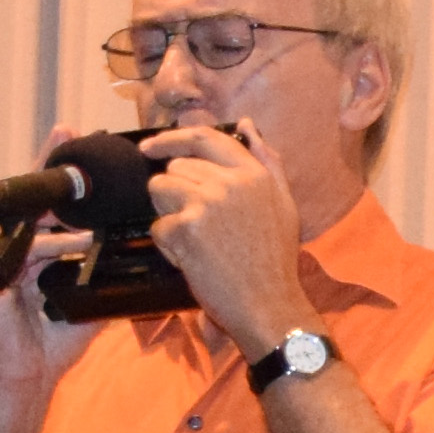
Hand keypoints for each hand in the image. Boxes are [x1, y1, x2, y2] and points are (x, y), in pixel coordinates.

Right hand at [0, 125, 109, 414]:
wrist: (30, 378)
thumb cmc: (57, 341)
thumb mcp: (93, 301)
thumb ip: (109, 275)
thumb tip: (147, 259)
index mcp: (41, 249)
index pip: (53, 203)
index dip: (62, 172)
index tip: (76, 138)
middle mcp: (20, 249)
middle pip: (34, 199)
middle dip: (51, 169)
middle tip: (69, 137)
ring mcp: (6, 262)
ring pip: (30, 222)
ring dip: (61, 214)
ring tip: (90, 208)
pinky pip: (24, 255)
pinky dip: (49, 247)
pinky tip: (71, 244)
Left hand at [140, 124, 313, 353]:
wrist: (269, 306)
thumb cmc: (275, 261)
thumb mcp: (284, 204)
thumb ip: (268, 162)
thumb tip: (248, 125)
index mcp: (254, 173)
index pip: (204, 138)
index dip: (171, 140)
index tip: (149, 148)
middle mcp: (230, 182)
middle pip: (176, 168)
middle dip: (175, 193)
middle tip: (196, 224)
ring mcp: (207, 202)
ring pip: (160, 190)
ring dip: (168, 215)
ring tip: (195, 240)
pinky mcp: (186, 227)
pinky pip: (157, 226)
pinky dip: (168, 246)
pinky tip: (193, 260)